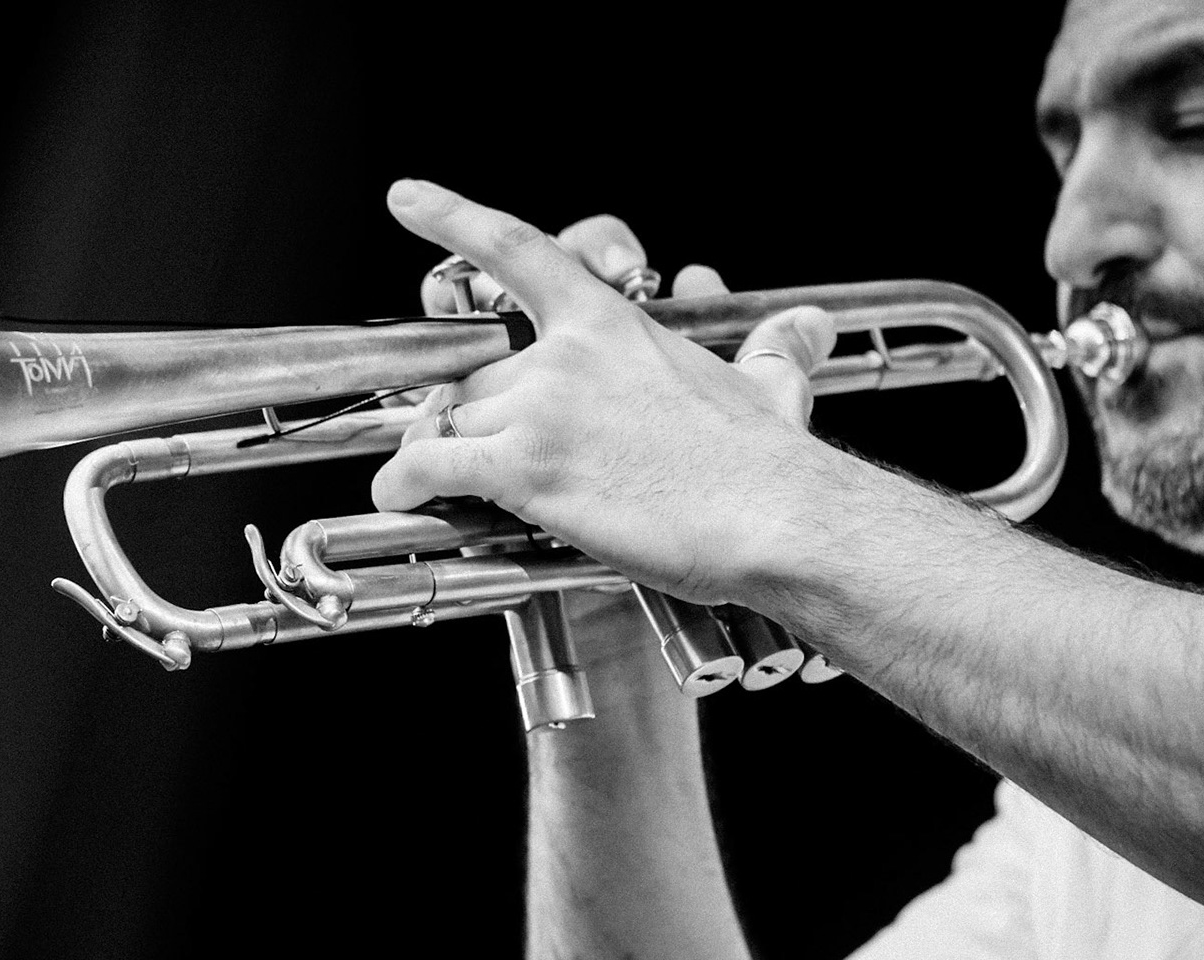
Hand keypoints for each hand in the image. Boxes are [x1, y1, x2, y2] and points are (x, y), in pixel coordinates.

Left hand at [373, 179, 836, 606]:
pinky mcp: (526, 469)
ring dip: (433, 449)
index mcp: (609, 324)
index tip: (406, 198)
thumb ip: (773, 349)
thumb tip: (808, 327)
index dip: (452, 218)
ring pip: (449, 419)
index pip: (517, 249)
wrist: (774, 518)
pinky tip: (395, 496)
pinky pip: (431, 465)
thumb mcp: (770, 384)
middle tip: (457, 439)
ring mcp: (542, 410)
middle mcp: (564, 357)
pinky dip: (404, 480)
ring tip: (430, 481)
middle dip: (460, 407)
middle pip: (473, 370)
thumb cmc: (767, 462)